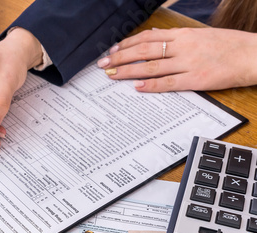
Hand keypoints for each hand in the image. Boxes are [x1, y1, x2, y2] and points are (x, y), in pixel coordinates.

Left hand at [97, 27, 256, 91]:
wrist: (252, 55)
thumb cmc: (226, 45)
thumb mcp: (199, 34)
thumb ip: (174, 36)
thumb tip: (153, 34)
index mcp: (183, 35)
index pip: (146, 38)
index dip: (126, 45)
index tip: (112, 51)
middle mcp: (182, 47)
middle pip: (144, 51)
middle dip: (120, 57)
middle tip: (104, 64)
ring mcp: (188, 63)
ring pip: (151, 67)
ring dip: (129, 71)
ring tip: (113, 75)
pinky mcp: (195, 80)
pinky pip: (168, 83)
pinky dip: (151, 85)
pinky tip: (137, 87)